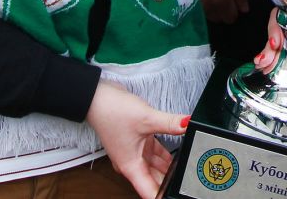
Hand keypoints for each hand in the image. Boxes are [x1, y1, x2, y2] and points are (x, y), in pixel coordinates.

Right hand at [84, 81, 188, 198]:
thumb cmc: (112, 112)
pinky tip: (178, 156)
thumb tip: (187, 124)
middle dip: (169, 183)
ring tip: (187, 170)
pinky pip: (154, 154)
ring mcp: (135, 152)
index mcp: (131, 166)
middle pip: (154, 181)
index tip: (176, 196)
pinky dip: (165, 156)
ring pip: (155, 167)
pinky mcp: (138, 141)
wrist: (98, 98)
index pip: (149, 191)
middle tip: (188, 181)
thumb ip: (169, 123)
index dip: (163, 196)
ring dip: (169, 169)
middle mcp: (132, 162)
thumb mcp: (146, 119)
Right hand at [181, 0, 248, 23]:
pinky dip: (208, 6)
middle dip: (227, 12)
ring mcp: (199, 3)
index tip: (236, 0)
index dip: (237, 10)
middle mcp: (210, 6)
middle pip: (221, 19)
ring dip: (217, 10)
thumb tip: (244, 10)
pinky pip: (203, 10)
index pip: (231, 18)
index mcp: (222, 0)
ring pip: (211, 16)